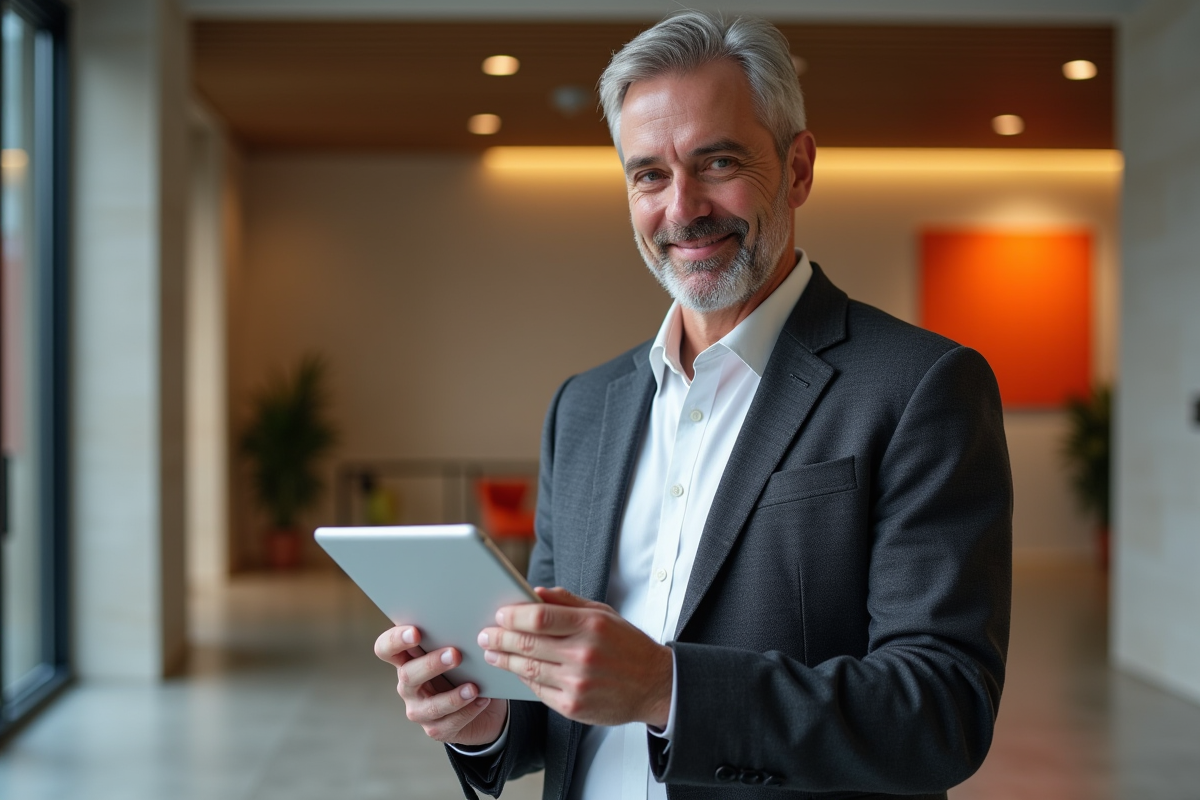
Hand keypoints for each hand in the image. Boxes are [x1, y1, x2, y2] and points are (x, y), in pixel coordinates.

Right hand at [374, 625, 509, 745]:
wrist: (482, 703)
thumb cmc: (467, 667)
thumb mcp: (459, 649)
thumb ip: (454, 636)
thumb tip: (468, 619)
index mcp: (407, 659)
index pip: (386, 648)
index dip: (395, 640)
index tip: (416, 632)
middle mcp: (408, 684)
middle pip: (407, 675)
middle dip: (431, 664)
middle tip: (456, 654)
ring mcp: (418, 708)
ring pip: (429, 706)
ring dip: (453, 696)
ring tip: (474, 687)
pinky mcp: (435, 728)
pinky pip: (449, 722)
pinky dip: (468, 710)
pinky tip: (483, 699)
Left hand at [477, 586, 672, 727]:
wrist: (654, 686)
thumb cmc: (627, 646)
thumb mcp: (604, 614)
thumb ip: (568, 602)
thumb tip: (536, 592)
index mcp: (591, 625)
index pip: (541, 617)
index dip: (514, 615)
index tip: (499, 614)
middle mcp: (583, 654)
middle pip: (528, 644)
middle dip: (500, 638)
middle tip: (485, 634)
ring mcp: (577, 683)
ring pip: (528, 669)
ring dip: (504, 659)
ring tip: (492, 652)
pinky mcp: (573, 706)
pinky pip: (538, 690)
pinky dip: (523, 679)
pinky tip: (514, 671)